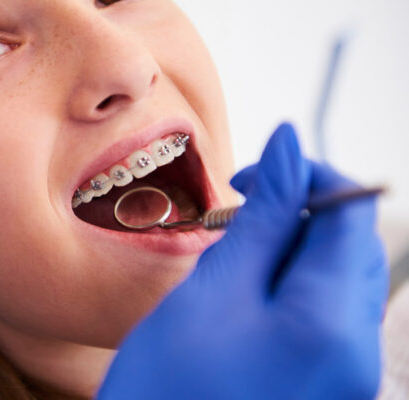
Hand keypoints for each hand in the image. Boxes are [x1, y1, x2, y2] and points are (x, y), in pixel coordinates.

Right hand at [98, 124, 387, 398]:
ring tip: (235, 251)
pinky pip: (322, 312)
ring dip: (291, 246)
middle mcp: (355, 351)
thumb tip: (290, 149)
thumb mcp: (213, 290)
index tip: (253, 173)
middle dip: (300, 211)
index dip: (305, 173)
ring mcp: (343, 372)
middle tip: (240, 210)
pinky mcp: (323, 383)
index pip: (350, 211)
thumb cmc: (169, 389)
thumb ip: (263, 217)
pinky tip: (244, 290)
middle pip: (350, 244)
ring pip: (336, 276)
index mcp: (334, 323)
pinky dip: (288, 284)